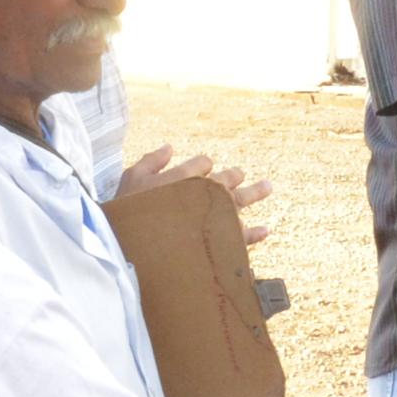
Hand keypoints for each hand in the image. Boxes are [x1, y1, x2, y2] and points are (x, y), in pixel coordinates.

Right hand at [120, 143, 272, 245]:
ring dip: (255, 192)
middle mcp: (204, 193)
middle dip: (233, 175)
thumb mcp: (132, 179)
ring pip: (240, 201)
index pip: (202, 164)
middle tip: (240, 174)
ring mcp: (214, 217)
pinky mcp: (219, 241)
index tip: (201, 171)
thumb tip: (170, 147)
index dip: (203, 166)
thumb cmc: (129, 212)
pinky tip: (266, 230)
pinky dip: (255, 234)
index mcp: (185, 176)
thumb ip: (152, 160)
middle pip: (225, 179)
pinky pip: (242, 236)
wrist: (135, 248)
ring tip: (267, 186)